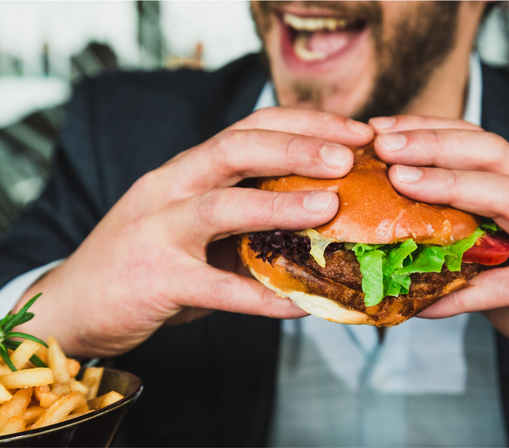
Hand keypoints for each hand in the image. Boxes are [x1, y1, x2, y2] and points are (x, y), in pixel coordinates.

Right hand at [15, 107, 373, 357]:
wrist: (73, 303)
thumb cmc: (147, 258)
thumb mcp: (193, 223)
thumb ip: (243, 215)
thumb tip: (320, 219)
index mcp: (187, 169)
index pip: (249, 128)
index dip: (304, 125)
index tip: (354, 132)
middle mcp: (170, 187)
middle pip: (235, 148)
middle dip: (296, 147)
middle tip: (349, 155)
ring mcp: (157, 231)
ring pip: (220, 207)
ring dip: (279, 204)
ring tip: (329, 207)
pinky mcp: (155, 280)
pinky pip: (216, 289)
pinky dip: (261, 297)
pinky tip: (301, 305)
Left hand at [370, 115, 508, 413]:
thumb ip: (474, 243)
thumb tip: (407, 241)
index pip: (484, 142)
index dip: (433, 129)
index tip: (384, 130)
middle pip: (492, 152)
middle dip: (434, 141)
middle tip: (382, 143)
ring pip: (505, 194)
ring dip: (447, 183)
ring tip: (398, 181)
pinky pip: (501, 285)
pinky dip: (458, 291)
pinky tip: (421, 302)